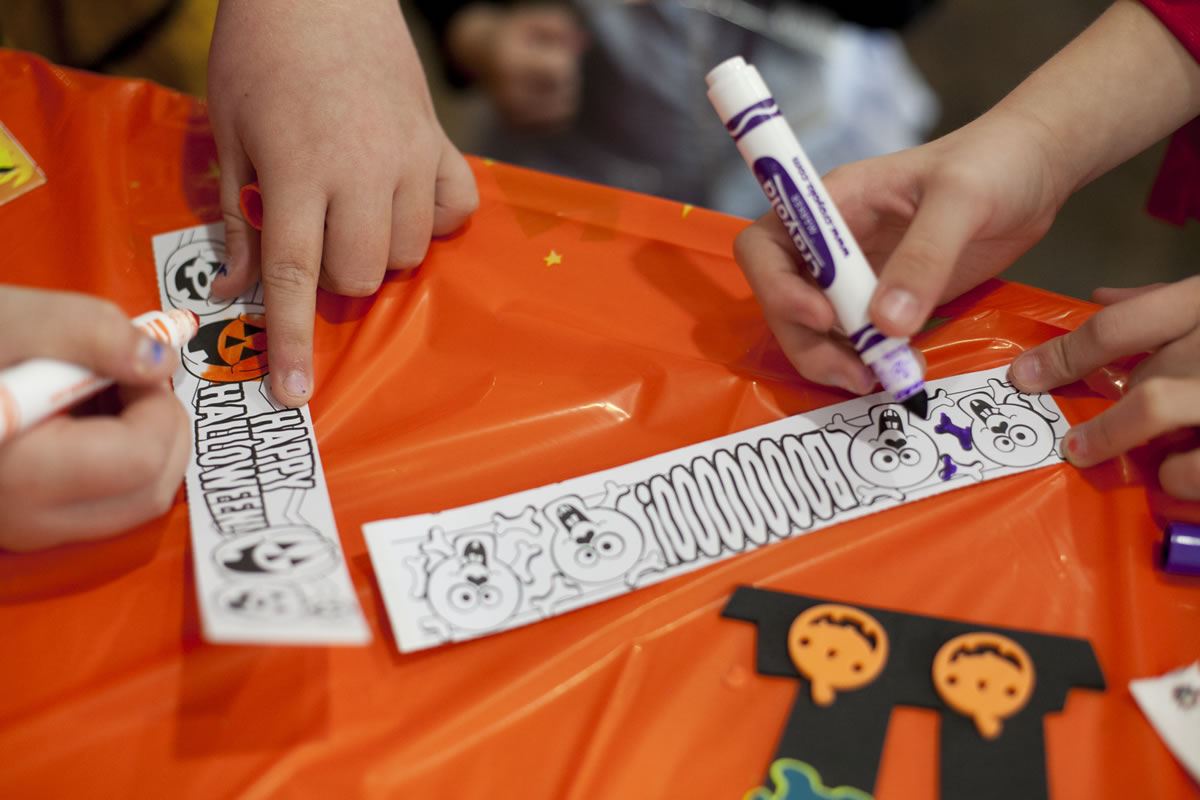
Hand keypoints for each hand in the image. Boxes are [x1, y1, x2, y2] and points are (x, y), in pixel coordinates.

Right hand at [0, 288, 189, 550]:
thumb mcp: (11, 318)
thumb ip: (91, 332)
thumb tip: (160, 363)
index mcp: (19, 472)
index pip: (142, 460)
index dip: (157, 403)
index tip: (133, 362)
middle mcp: (24, 519)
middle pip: (151, 491)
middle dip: (162, 427)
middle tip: (130, 376)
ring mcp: (24, 530)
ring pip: (136, 502)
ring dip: (144, 442)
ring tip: (99, 390)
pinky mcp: (25, 524)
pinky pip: (104, 504)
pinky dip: (117, 459)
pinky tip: (80, 414)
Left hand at [207, 0, 478, 405]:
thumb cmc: (259, 54)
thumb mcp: (227, 130)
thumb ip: (234, 216)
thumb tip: (231, 289)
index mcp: (299, 172)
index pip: (293, 276)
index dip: (291, 341)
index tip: (294, 393)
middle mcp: (362, 174)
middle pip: (363, 275)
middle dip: (334, 278)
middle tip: (312, 240)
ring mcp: (410, 158)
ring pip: (409, 252)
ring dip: (377, 252)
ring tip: (352, 214)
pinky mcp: (440, 142)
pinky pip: (456, 210)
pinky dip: (432, 220)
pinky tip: (403, 200)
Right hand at [446, 5, 586, 129]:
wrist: (481, 54)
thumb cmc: (516, 34)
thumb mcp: (536, 20)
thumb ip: (562, 25)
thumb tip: (582, 43)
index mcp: (510, 63)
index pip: (561, 70)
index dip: (566, 57)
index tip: (553, 49)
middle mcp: (507, 94)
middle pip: (566, 90)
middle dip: (567, 74)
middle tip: (549, 62)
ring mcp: (511, 114)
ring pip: (566, 110)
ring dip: (567, 91)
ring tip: (549, 76)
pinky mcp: (516, 126)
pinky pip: (558, 123)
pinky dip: (560, 108)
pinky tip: (546, 92)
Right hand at [733, 108, 1068, 393]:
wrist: (1036, 170)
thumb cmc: (995, 161)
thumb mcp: (962, 199)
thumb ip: (925, 257)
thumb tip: (886, 323)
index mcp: (832, 204)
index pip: (764, 246)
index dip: (776, 286)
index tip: (824, 315)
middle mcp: (833, 244)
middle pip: (783, 301)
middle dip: (808, 343)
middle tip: (856, 373)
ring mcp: (858, 275)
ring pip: (814, 330)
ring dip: (836, 361)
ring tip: (884, 378)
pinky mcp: (887, 302)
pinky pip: (858, 341)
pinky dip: (869, 363)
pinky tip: (903, 370)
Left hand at [1009, 276, 1199, 499]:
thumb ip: (1157, 302)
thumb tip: (1100, 296)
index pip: (1115, 328)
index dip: (1061, 357)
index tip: (1022, 379)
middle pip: (1139, 383)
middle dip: (1108, 424)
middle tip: (1079, 446)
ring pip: (1158, 413)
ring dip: (1142, 447)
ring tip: (1152, 467)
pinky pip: (1191, 469)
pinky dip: (1177, 480)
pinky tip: (1177, 478)